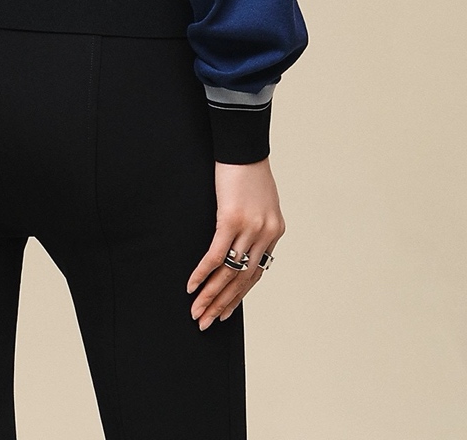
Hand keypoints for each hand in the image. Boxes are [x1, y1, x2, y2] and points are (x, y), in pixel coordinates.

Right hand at [187, 156, 283, 329]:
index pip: (256, 273)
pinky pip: (216, 254)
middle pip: (243, 279)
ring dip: (210, 295)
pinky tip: (191, 285)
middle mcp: (266, 233)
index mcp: (275, 231)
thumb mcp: (260, 199)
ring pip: (229, 272)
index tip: (225, 311)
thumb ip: (254, 222)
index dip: (239, 295)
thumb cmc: (247, 168)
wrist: (244, 144)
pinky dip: (202, 272)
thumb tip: (239, 241)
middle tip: (207, 322)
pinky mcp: (232, 219)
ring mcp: (250, 228)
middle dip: (223, 304)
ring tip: (197, 312)